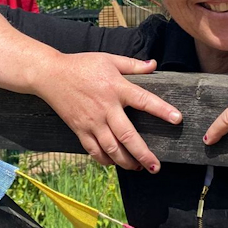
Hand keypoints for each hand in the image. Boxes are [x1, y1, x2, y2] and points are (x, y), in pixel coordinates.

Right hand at [31, 53, 182, 171]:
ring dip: (126, 161)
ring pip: (111, 148)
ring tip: (138, 168)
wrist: (50, 75)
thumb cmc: (81, 65)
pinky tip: (114, 163)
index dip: (162, 110)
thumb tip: (154, 65)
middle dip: (143, 154)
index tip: (177, 119)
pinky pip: (94, 150)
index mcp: (116, 88)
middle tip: (156, 166)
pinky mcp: (79, 130)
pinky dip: (105, 160)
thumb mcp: (109, 59)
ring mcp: (91, 122)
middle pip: (128, 136)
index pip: (144, 100)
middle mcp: (105, 108)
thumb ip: (133, 65)